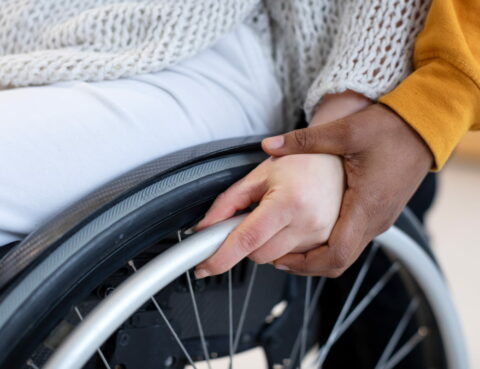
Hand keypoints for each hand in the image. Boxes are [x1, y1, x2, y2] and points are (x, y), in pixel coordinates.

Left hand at [193, 153, 344, 278]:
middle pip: (259, 256)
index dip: (221, 257)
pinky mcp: (330, 246)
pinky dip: (284, 251)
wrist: (337, 162)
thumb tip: (204, 228)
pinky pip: (295, 262)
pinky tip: (289, 230)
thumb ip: (227, 203)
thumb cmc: (301, 163)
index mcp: (289, 201)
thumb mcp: (259, 175)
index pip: (247, 239)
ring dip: (268, 244)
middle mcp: (309, 223)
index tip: (204, 267)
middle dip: (248, 242)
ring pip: (276, 260)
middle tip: (254, 218)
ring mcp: (322, 237)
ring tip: (279, 217)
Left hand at [263, 103, 432, 276]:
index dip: (305, 264)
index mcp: (365, 206)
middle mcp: (374, 220)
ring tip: (288, 244)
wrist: (425, 125)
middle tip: (277, 255)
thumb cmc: (391, 129)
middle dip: (305, 264)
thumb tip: (268, 145)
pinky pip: (352, 239)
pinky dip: (329, 243)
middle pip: (338, 261)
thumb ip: (305, 140)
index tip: (280, 259)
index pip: (335, 254)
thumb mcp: (346, 130)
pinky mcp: (379, 213)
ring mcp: (379, 219)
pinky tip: (311, 230)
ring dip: (316, 255)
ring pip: (345, 252)